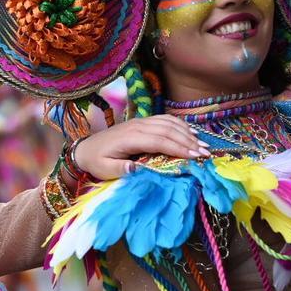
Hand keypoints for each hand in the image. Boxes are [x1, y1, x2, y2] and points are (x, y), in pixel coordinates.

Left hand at [72, 115, 209, 180]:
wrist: (84, 148)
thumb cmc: (96, 162)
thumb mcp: (105, 170)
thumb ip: (121, 169)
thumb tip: (137, 169)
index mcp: (129, 138)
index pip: (159, 140)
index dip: (178, 148)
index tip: (194, 157)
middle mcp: (137, 126)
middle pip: (167, 130)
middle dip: (188, 141)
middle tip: (205, 153)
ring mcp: (140, 122)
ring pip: (168, 123)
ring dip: (186, 133)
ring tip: (202, 145)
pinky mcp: (142, 122)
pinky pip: (164, 120)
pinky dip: (179, 125)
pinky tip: (190, 133)